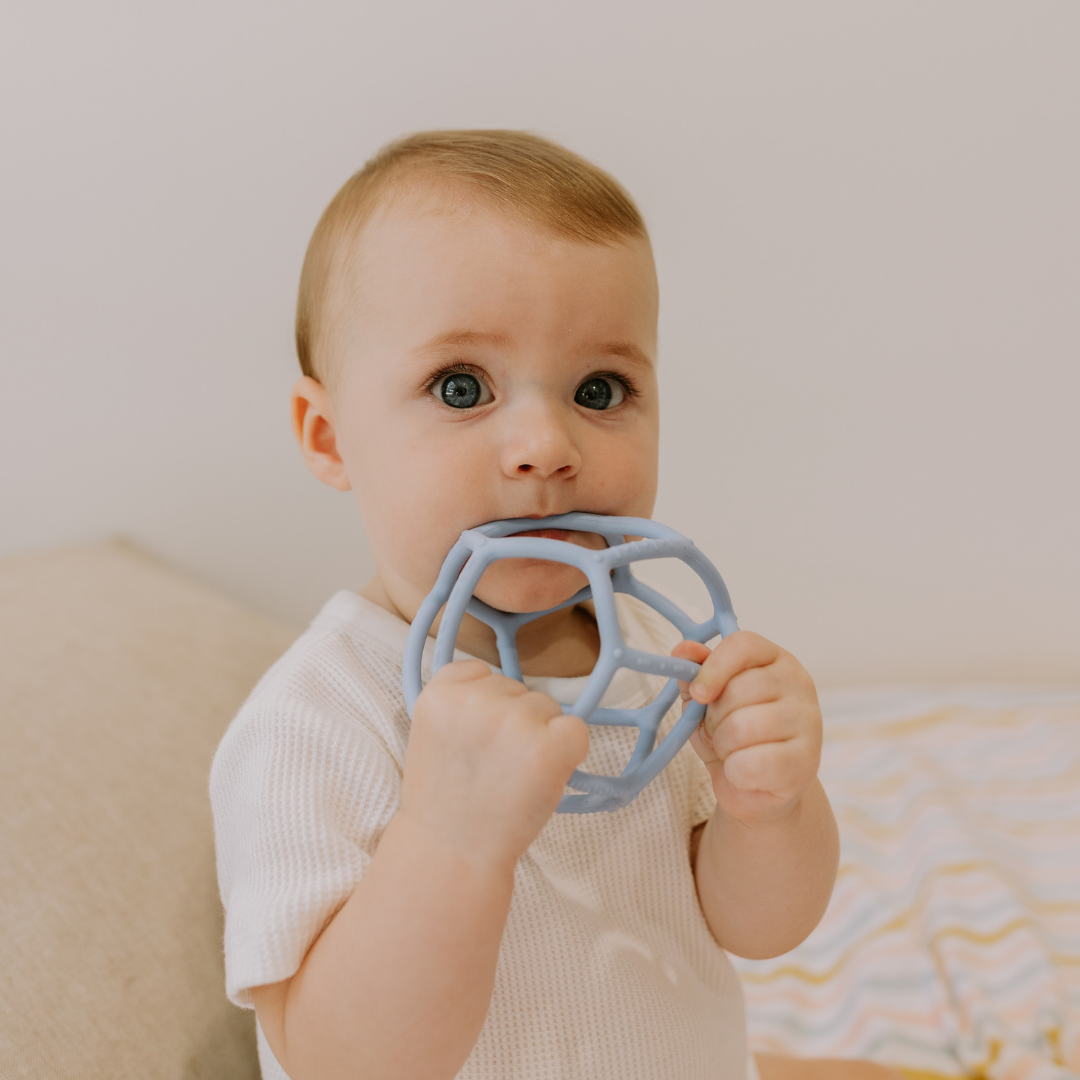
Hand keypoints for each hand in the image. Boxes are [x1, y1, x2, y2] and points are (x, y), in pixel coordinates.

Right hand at [402, 660, 588, 871]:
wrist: (454, 852)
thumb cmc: (447, 799)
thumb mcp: (434, 734)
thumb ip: (462, 703)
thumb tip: (510, 689)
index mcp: (440, 693)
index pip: (480, 672)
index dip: (484, 705)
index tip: (473, 739)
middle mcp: (475, 699)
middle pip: (516, 689)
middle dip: (512, 722)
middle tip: (492, 766)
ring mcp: (512, 720)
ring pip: (546, 706)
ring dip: (538, 736)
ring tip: (510, 776)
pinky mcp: (548, 745)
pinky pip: (576, 728)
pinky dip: (569, 750)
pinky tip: (541, 775)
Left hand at [672, 632, 821, 825]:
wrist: (755, 788)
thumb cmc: (731, 736)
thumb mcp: (706, 701)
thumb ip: (695, 673)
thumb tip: (682, 649)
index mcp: (774, 659)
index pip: (743, 646)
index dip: (714, 668)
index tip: (698, 694)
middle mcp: (798, 683)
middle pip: (738, 690)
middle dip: (715, 718)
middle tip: (721, 731)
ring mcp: (808, 721)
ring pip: (742, 728)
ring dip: (724, 747)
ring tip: (734, 751)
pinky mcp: (808, 760)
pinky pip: (752, 763)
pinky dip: (736, 772)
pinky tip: (747, 773)